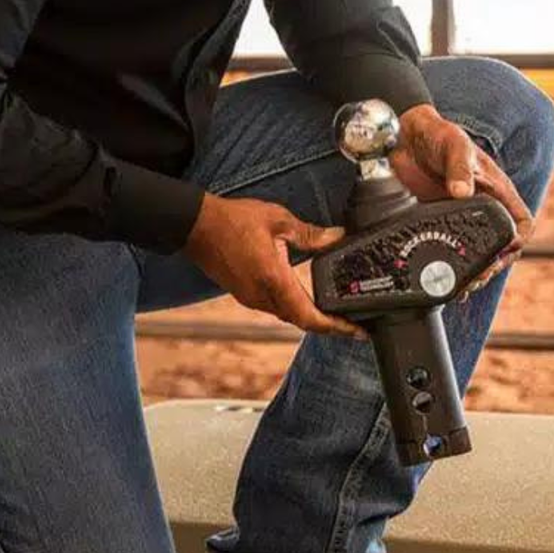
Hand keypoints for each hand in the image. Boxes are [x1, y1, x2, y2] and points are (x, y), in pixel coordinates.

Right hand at [184, 194, 364, 337]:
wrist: (196, 227)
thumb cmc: (233, 221)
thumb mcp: (278, 220)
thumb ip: (310, 234)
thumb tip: (338, 236)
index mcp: (274, 281)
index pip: (310, 317)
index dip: (336, 328)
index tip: (357, 332)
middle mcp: (262, 297)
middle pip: (301, 321)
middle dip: (328, 325)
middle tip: (352, 322)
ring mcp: (250, 298)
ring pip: (287, 315)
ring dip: (310, 316)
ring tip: (332, 310)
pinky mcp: (243, 295)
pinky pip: (274, 307)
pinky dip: (293, 307)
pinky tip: (303, 297)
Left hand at [393, 104, 534, 290]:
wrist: (404, 136)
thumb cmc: (439, 135)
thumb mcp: (455, 147)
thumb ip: (459, 168)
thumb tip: (462, 193)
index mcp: (497, 192)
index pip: (520, 224)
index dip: (517, 242)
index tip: (502, 254)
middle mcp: (482, 209)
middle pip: (498, 247)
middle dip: (491, 267)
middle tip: (475, 280)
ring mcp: (459, 218)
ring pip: (473, 252)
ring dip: (470, 272)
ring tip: (459, 289)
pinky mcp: (436, 222)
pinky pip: (446, 249)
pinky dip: (446, 266)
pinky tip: (439, 280)